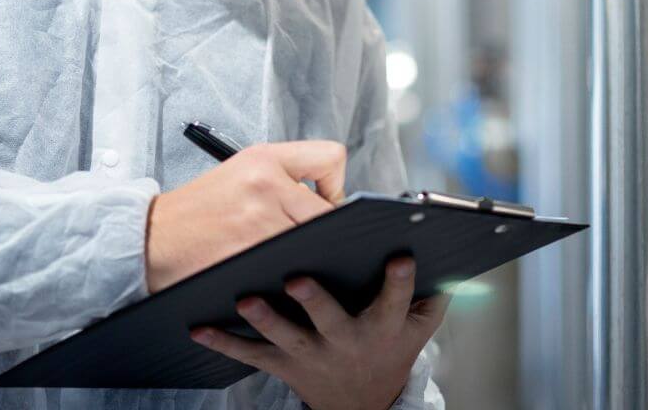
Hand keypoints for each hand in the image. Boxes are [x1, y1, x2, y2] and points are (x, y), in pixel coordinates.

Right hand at [145, 141, 345, 292]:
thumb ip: (283, 179)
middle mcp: (265, 183)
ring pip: (314, 244)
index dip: (336, 187)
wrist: (151, 238)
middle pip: (329, 212)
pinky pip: (291, 268)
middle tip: (306, 242)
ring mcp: (258, 220)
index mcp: (264, 158)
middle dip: (325, 233)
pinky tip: (271, 274)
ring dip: (307, 257)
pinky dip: (287, 276)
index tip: (322, 204)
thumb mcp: (239, 173)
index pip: (330, 159)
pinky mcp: (249, 254)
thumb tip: (330, 204)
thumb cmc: (197, 210)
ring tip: (286, 260)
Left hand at [189, 256, 449, 409]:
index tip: (400, 255)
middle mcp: (346, 342)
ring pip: (286, 337)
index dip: (399, 281)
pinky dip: (223, 343)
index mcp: (382, 327)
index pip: (395, 301)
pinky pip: (250, 355)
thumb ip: (433, 293)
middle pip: (331, 320)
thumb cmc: (389, 349)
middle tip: (297, 278)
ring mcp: (312, 355)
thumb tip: (448, 253)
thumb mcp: (418, 328)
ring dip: (265, 319)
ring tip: (244, 300)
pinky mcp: (284, 365)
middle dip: (315, 300)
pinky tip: (199, 328)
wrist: (360, 404)